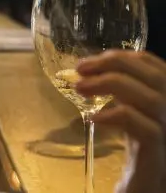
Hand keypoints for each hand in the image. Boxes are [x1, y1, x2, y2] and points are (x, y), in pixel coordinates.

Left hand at [75, 51, 165, 192]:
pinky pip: (145, 127)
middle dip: (114, 65)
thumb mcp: (132, 113)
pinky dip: (116, 116)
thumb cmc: (138, 150)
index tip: (91, 61)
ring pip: (152, 98)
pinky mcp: (159, 151)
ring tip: (80, 88)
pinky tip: (94, 117)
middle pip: (155, 76)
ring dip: (111, 85)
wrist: (144, 187)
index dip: (122, 57)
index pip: (154, 65)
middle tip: (80, 69)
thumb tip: (91, 69)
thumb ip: (122, 92)